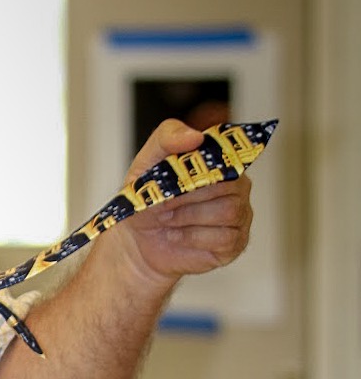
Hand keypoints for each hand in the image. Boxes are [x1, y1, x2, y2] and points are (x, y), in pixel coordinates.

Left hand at [115, 118, 254, 288]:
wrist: (138, 238)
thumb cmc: (148, 197)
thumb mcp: (146, 162)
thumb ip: (167, 138)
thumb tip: (196, 137)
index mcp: (219, 161)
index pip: (227, 154)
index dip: (198, 169)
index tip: (174, 177)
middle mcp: (237, 186)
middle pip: (227, 186)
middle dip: (185, 197)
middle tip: (161, 204)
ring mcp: (240, 215)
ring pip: (228, 211)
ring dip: (187, 217)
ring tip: (167, 219)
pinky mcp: (236, 242)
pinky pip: (224, 238)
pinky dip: (192, 237)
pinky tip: (176, 235)